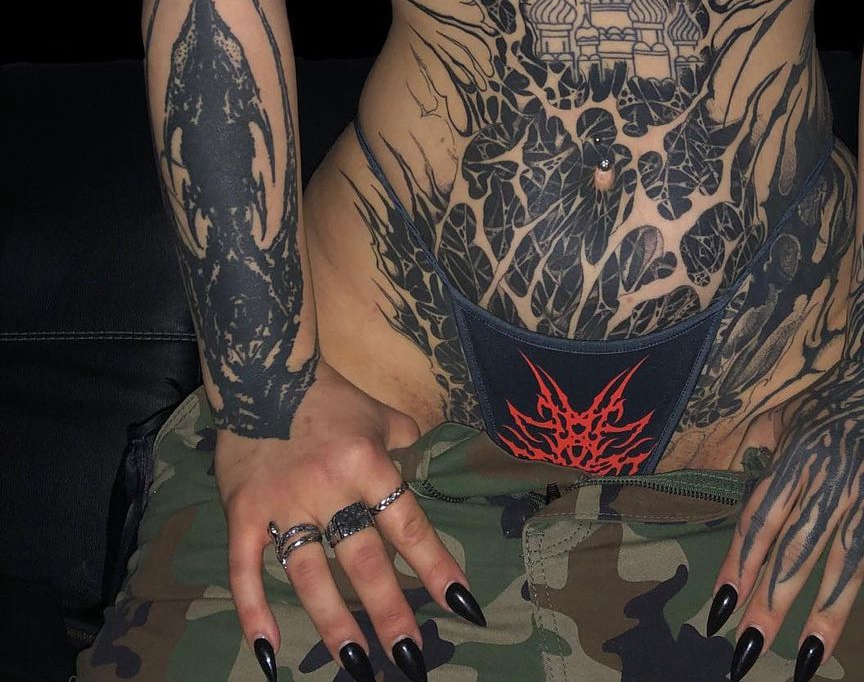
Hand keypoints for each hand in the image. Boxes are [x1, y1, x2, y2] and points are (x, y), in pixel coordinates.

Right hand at [215, 358, 485, 681]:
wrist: (260, 369)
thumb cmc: (327, 394)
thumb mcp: (377, 411)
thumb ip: (401, 438)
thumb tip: (419, 457)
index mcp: (366, 461)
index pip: (408, 523)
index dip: (436, 566)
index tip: (462, 607)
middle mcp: (329, 487)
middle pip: (364, 560)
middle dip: (390, 612)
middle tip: (410, 659)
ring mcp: (283, 502)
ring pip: (312, 574)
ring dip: (335, 623)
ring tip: (357, 664)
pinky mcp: (242, 511)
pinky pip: (246, 570)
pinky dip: (254, 612)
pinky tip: (269, 654)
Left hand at [707, 357, 863, 679]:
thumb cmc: (839, 397)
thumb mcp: (792, 414)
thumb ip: (761, 447)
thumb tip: (730, 473)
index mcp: (799, 457)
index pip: (762, 521)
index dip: (739, 568)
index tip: (719, 613)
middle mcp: (836, 477)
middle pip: (798, 551)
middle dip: (771, 606)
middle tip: (749, 653)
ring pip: (848, 564)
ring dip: (826, 616)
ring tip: (807, 660)